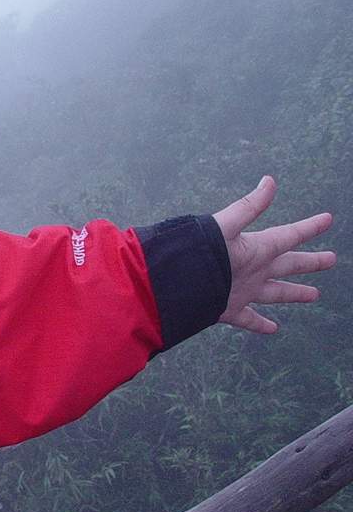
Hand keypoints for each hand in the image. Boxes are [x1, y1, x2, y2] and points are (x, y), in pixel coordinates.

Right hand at [211, 176, 336, 333]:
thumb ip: (248, 205)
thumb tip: (270, 182)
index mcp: (258, 250)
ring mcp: (246, 293)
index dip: (309, 227)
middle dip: (312, 261)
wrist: (179, 287)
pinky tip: (272, 329)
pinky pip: (250, 319)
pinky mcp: (230, 310)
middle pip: (290, 265)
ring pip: (277, 294)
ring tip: (314, 295)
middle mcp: (257, 273)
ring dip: (295, 293)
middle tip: (331, 260)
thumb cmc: (199, 252)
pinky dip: (261, 325)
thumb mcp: (223, 223)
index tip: (328, 220)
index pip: (289, 235)